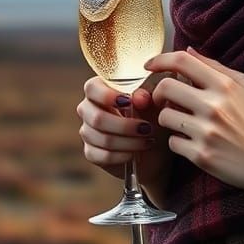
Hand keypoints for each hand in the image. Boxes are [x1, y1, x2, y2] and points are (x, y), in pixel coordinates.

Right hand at [76, 71, 172, 185]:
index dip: (107, 95)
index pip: (92, 88)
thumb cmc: (152, 116)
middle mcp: (89, 109)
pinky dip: (122, 155)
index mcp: (101, 90)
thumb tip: (139, 98)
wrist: (156, 145)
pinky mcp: (91, 153)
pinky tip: (134, 153)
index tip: (128, 102)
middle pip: (97, 118)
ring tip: (147, 141)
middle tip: (147, 128)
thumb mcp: (153, 103)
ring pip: (102, 139)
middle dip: (125, 126)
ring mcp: (87, 132)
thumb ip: (145, 97)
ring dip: (129, 142)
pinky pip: (103, 156)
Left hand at [144, 46, 243, 198]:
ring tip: (183, 123)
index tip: (150, 64)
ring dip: (169, 119)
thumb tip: (188, 50)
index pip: (182, 61)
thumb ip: (215, 67)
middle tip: (165, 100)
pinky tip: (192, 142)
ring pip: (165, 117)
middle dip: (158, 93)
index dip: (160, 59)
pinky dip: (179, 142)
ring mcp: (207, 132)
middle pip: (165, 87)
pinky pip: (173, 143)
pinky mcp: (201, 155)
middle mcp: (214, 106)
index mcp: (225, 85)